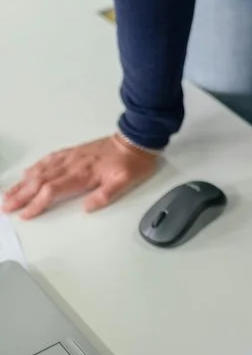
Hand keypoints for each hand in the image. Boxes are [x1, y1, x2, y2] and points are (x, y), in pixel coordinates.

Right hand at [2, 135, 157, 218]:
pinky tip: (27, 172)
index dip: (36, 203)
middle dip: (21, 195)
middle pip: (40, 181)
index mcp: (83, 174)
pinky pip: (49, 159)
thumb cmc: (132, 163)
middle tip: (5, 206)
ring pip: (41, 170)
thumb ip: (105, 195)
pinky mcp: (73, 151)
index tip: (24, 214)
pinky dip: (35, 166)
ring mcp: (71, 157)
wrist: (136, 140)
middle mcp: (72, 164)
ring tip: (9, 192)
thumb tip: (87, 207)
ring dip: (23, 182)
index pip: (52, 190)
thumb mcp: (125, 182)